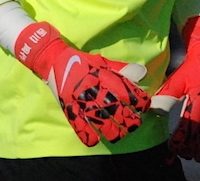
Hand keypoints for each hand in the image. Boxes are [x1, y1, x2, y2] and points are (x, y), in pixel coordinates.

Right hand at [14, 22, 150, 146]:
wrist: (55, 60)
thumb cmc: (83, 62)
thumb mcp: (104, 62)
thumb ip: (123, 70)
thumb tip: (143, 72)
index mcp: (105, 76)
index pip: (128, 92)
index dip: (140, 101)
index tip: (144, 106)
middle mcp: (95, 89)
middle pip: (118, 110)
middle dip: (130, 120)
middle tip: (135, 123)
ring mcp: (82, 100)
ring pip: (102, 122)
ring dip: (113, 131)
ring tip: (119, 134)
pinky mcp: (70, 108)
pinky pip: (80, 127)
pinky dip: (88, 136)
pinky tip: (95, 140)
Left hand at [151, 17, 199, 161]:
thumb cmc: (190, 68)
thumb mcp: (177, 79)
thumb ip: (167, 94)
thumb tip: (152, 107)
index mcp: (199, 94)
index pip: (190, 121)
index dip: (182, 137)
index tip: (173, 147)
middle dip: (195, 146)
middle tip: (185, 156)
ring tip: (199, 158)